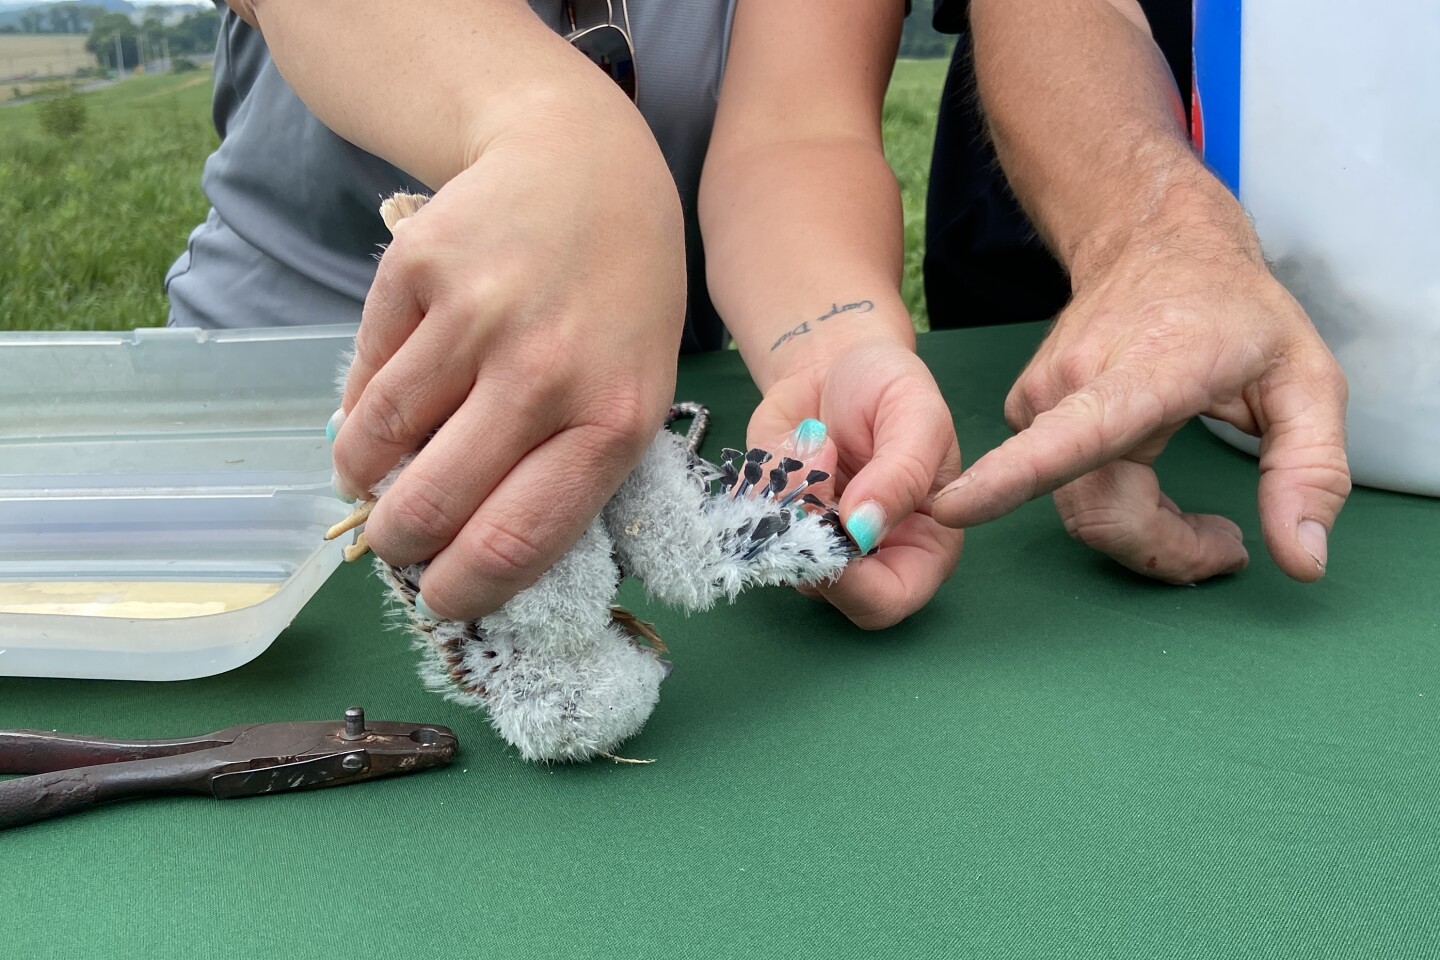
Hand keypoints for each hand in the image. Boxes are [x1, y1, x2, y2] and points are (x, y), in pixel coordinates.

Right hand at [331, 100, 686, 619]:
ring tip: (371, 476)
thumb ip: (568, 472)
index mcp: (613, 419)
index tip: (440, 600)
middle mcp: (543, 370)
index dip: (464, 589)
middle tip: (396, 542)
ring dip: (362, 476)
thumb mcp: (633, 392)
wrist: (586, 168)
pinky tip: (382, 406)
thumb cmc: (619, 303)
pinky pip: (364, 375)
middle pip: (432, 504)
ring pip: (378, 440)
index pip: (517, 539)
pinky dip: (360, 408)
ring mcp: (474, 314)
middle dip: (399, 543)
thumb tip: (473, 554)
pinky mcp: (415, 268)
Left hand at [748, 337, 963, 628]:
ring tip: (815, 440)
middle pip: (826, 591)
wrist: (837, 360)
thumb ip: (903, 474)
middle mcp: (864, 557)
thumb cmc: (892, 389)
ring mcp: (811, 541)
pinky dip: (761, 478)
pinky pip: (747, 518)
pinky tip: (792, 440)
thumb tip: (863, 528)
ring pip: (779, 556)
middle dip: (810, 535)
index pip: (889, 600)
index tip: (835, 531)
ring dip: (787, 498)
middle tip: (816, 468)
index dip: (858, 587)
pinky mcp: (768, 517)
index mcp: (922, 545)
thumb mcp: (918, 416)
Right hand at [931, 233, 1349, 583]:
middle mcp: (1072, 383)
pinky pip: (1066, 490)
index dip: (1010, 478)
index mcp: (1142, 372)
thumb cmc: (1237, 312)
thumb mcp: (1310, 381)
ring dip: (1146, 534)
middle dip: (1165, 552)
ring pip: (1081, 510)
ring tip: (1203, 518)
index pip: (1071, 436)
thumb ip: (1313, 473)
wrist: (1156, 244)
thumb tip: (1300, 563)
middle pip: (1098, 514)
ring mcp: (1038, 396)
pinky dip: (1116, 508)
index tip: (954, 508)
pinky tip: (1155, 483)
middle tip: (1229, 545)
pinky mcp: (1025, 410)